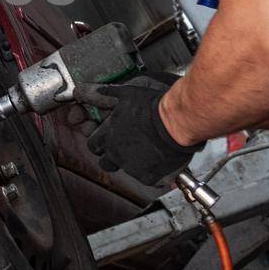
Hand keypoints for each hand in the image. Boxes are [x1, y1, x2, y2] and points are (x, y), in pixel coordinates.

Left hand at [78, 73, 197, 183]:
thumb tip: (92, 90)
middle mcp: (116, 153)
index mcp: (108, 135)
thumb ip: (106, 94)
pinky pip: (145, 178)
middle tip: (125, 148)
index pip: (93, 145)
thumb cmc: (153, 106)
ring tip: (145, 152)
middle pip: (105, 162)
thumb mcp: (127, 94)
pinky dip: (151, 171)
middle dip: (111, 156)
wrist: (176, 123)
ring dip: (131, 163)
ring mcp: (131, 167)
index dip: (99, 143)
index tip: (106, 140)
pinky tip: (158, 161)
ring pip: (125, 170)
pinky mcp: (147, 176)